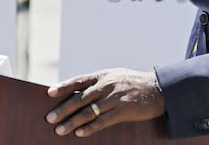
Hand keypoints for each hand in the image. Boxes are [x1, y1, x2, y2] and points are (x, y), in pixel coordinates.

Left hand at [45, 68, 165, 137]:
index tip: (49, 93)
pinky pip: (102, 121)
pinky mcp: (122, 111)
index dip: (63, 87)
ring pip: (88, 111)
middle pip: (80, 98)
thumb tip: (78, 92)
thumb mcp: (115, 76)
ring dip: (72, 122)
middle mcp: (106, 86)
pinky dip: (89, 128)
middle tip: (49, 118)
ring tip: (59, 130)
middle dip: (63, 109)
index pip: (78, 80)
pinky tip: (79, 133)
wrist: (158, 89)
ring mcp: (114, 99)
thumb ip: (98, 83)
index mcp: (102, 76)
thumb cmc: (134, 83)